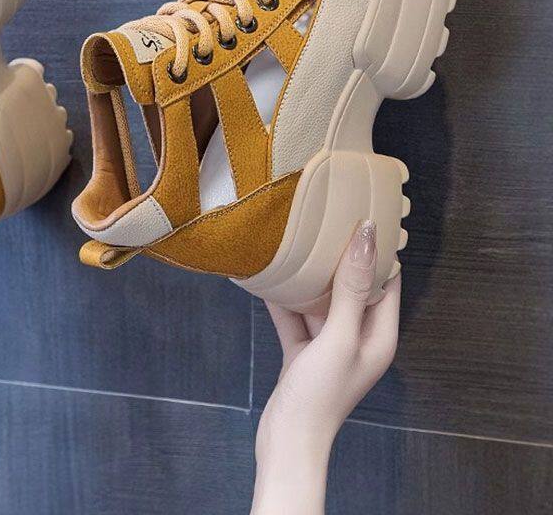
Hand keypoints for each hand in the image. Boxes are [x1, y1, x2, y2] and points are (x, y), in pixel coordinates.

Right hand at [250, 221, 400, 513]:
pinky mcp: (303, 353)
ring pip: (322, 300)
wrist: (286, 442)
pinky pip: (296, 317)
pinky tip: (270, 277)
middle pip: (352, 287)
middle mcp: (357, 338)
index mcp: (379, 335)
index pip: (386, 282)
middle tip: (325, 221)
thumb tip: (367, 235)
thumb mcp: (337, 337)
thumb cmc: (319, 396)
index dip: (377, 250)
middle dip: (340, 257)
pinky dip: (285, 299)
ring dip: (309, 277)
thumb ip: (350, 287)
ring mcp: (329, 346)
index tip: (363, 215)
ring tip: (296, 243)